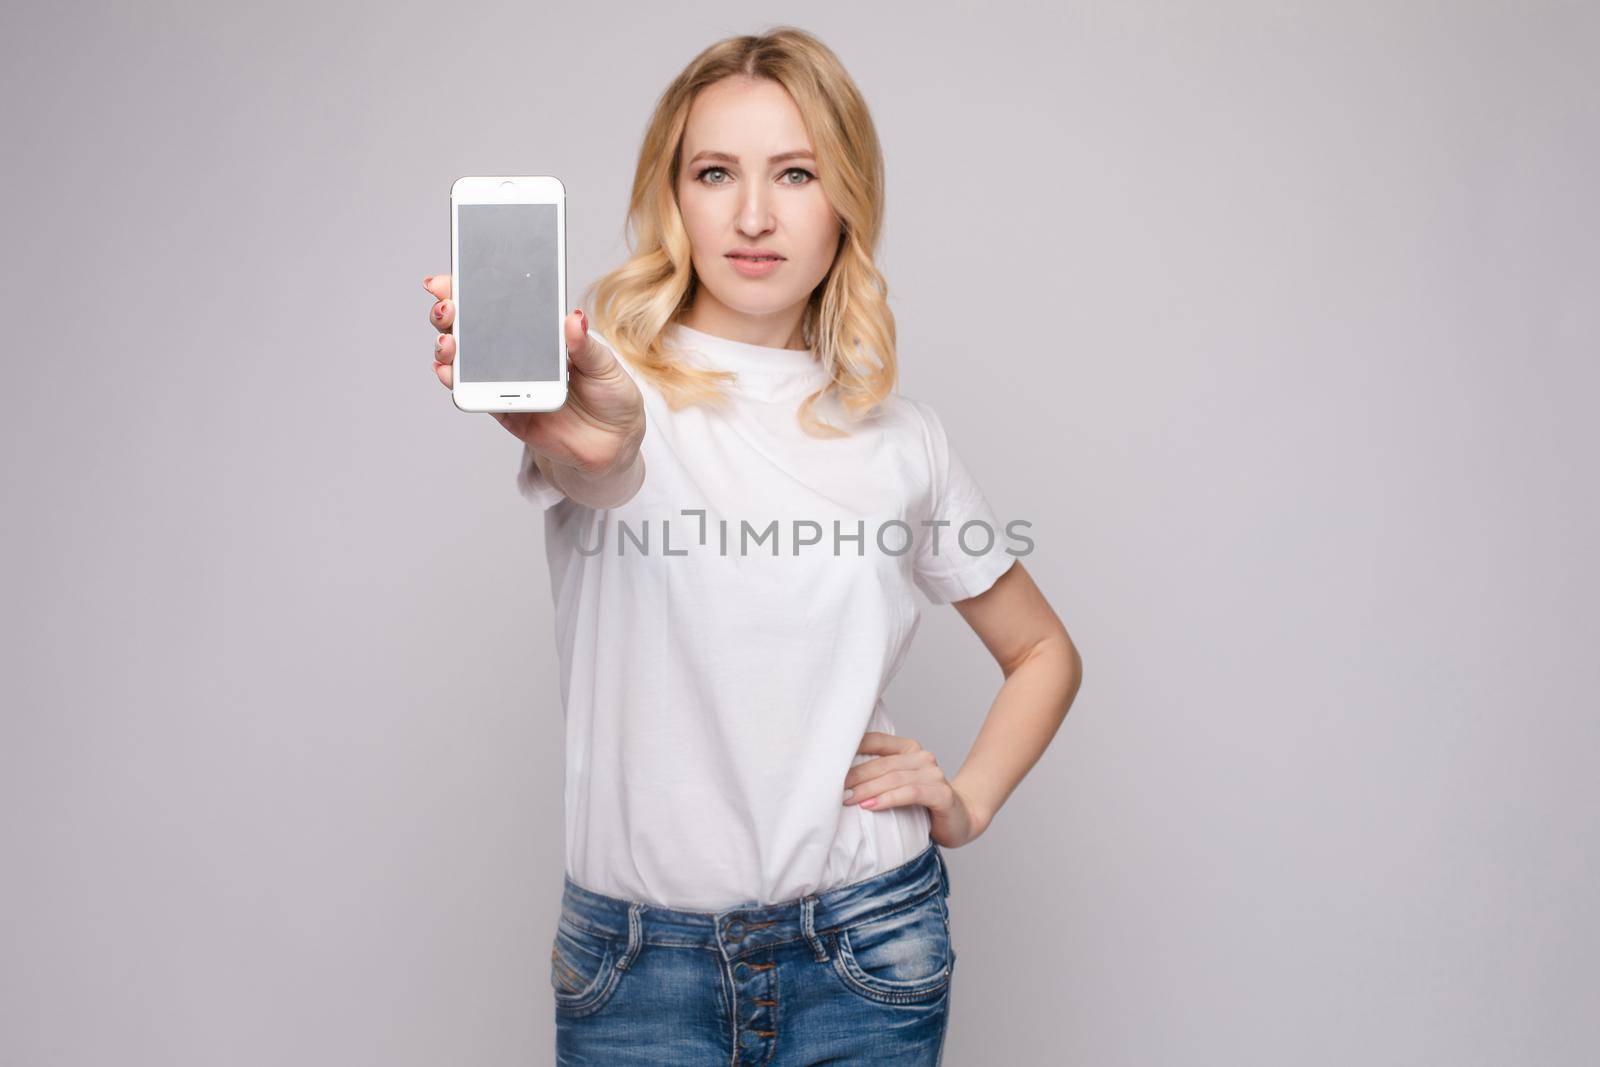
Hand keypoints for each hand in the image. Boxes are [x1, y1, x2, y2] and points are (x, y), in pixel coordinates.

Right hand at [424, 274, 645, 478]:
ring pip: (464, 360)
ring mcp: (507, 382)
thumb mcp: (606, 366)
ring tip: (448, 343)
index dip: (471, 288)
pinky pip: (474, 395)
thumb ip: (585, 346)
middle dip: (450, 313)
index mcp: (540, 333)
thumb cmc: (611, 396)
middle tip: (447, 307)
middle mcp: (516, 354)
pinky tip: (448, 372)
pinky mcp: (505, 411)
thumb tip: (573, 318)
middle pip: (472, 327)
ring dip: (448, 348)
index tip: (450, 278)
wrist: (615, 444)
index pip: (500, 303)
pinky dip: (456, 383)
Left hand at [842, 731, 989, 847]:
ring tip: (848, 800)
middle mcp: (923, 757)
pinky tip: (871, 806)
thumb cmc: (922, 805)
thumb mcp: (897, 786)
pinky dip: (889, 799)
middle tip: (833, 790)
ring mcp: (934, 774)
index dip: (853, 748)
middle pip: (882, 763)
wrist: (960, 820)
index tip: (829, 760)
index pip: (877, 741)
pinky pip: (911, 793)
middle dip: (855, 777)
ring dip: (868, 789)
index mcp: (909, 749)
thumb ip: (878, 777)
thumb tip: (838, 779)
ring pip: (895, 778)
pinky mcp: (942, 794)